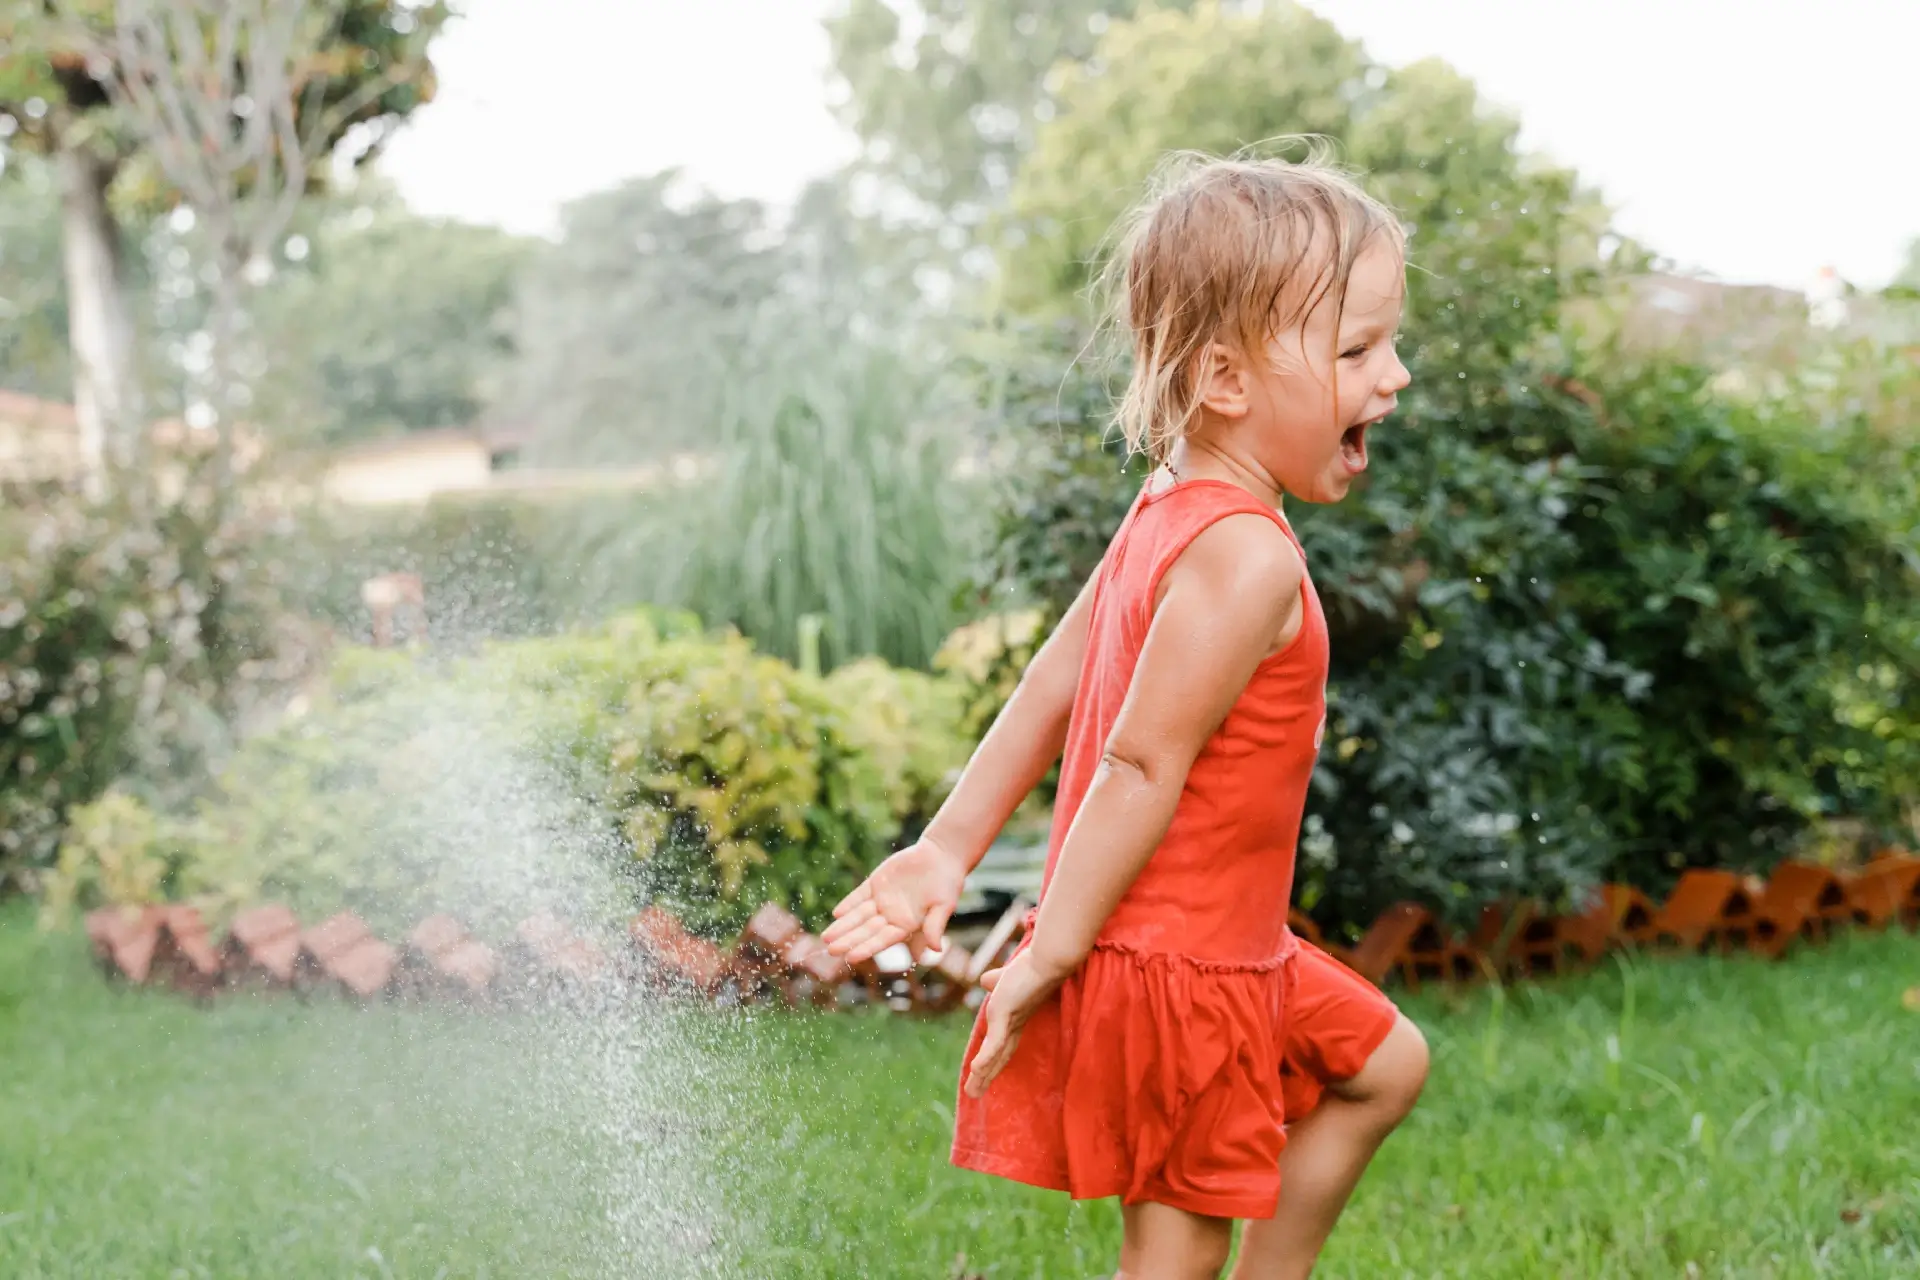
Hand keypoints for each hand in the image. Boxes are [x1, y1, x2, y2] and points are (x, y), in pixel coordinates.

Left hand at [822, 835, 968, 964]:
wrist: (942, 855)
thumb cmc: (947, 882)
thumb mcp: (944, 905)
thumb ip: (935, 926)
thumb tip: (937, 950)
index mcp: (907, 925)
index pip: (882, 940)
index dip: (866, 948)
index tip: (850, 957)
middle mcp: (892, 915)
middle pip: (865, 930)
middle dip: (848, 940)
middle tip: (830, 950)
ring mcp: (882, 900)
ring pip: (858, 915)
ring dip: (843, 925)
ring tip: (826, 936)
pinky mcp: (876, 884)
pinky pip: (859, 895)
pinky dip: (848, 904)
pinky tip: (836, 913)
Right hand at [963, 949, 1063, 1097]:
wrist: (1046, 960)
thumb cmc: (1031, 966)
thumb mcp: (1006, 977)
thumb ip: (996, 981)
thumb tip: (984, 980)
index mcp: (1014, 1018)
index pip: (1001, 1045)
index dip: (991, 1060)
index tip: (982, 1074)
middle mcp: (1014, 1025)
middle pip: (999, 1057)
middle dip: (986, 1076)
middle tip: (974, 1095)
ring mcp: (1010, 1022)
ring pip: (994, 1056)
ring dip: (982, 1075)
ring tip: (971, 1092)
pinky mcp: (1006, 1016)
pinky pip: (993, 1043)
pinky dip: (984, 1058)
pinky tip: (975, 1071)